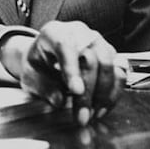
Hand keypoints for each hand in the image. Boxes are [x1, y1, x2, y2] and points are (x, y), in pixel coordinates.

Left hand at [0, 21, 125, 124]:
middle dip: (89, 90)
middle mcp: (78, 32)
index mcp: (54, 32)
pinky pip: (119, 73)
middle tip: (82, 116)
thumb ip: (43, 87)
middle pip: (91, 57)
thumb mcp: (30, 75)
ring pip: (108, 65)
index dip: (72, 69)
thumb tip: (60, 100)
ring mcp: (96, 41)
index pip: (65, 46)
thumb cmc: (37, 65)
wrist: (45, 59)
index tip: (75, 91)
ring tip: (92, 115)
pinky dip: (112, 94)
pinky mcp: (110, 54)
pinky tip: (101, 109)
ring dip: (103, 94)